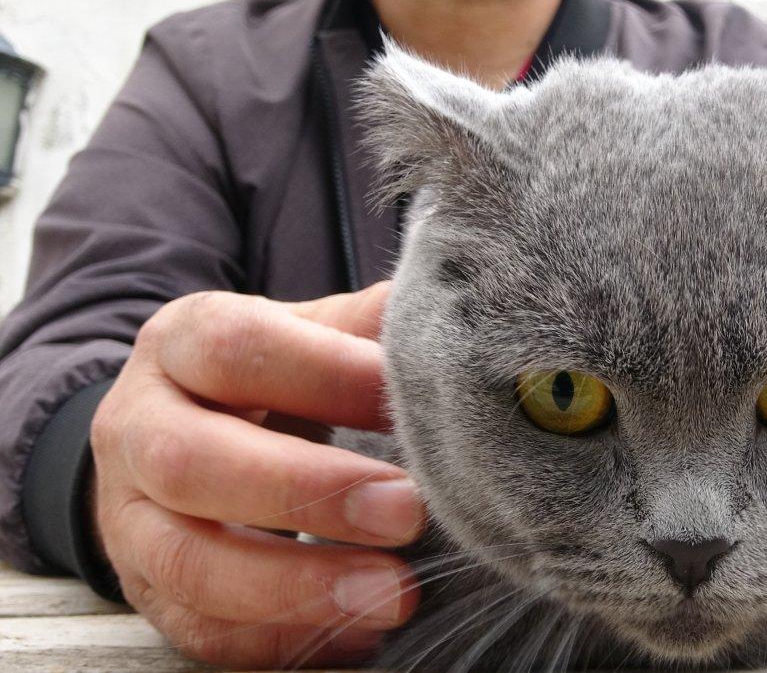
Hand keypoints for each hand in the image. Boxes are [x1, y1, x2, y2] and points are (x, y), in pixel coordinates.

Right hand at [90, 282, 423, 667]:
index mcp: (181, 344)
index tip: (408, 399)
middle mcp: (136, 428)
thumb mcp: (307, 332)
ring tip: (395, 594)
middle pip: (192, 462)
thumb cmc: (271, 377)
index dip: (325, 374)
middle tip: (408, 511)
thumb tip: (447, 317)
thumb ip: (366, 325)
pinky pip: (200, 631)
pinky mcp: (149, 593)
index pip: (236, 348)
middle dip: (307, 493)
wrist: (178, 431)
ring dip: (297, 587)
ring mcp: (129, 520)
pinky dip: (282, 640)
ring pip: (188, 562)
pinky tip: (360, 634)